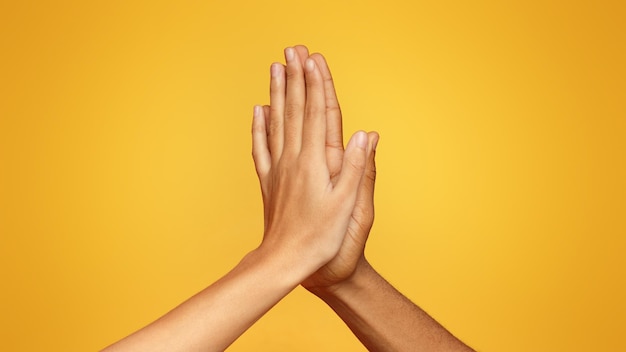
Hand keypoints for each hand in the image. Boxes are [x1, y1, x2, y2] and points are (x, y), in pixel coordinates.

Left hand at [251, 46, 369, 272]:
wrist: (285, 262)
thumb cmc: (320, 238)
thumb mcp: (348, 206)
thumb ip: (358, 168)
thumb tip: (368, 134)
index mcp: (315, 163)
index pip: (316, 114)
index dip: (316, 85)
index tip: (314, 59)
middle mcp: (293, 160)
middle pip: (294, 110)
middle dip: (296, 78)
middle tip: (293, 51)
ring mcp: (278, 169)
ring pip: (276, 122)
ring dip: (277, 93)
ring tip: (276, 69)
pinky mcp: (268, 181)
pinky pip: (261, 147)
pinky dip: (259, 126)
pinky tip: (258, 111)